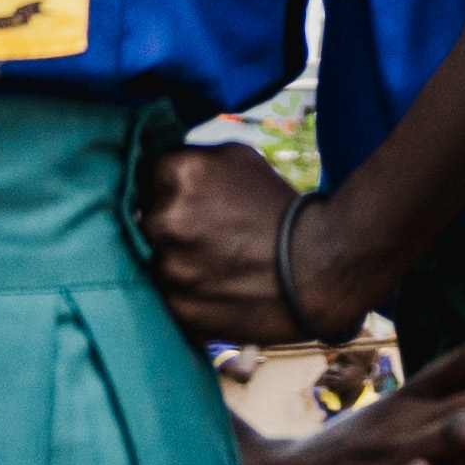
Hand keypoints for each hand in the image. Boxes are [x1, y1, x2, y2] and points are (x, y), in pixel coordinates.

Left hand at [134, 138, 375, 342]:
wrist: (319, 267)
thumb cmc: (281, 210)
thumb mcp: (241, 159)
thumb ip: (195, 159)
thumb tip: (164, 167)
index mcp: (180, 173)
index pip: (147, 175)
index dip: (168, 188)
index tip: (189, 200)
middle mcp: (165, 218)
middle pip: (146, 219)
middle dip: (170, 225)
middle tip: (206, 234)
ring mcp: (169, 266)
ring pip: (156, 260)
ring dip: (177, 261)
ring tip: (216, 263)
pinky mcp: (177, 305)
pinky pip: (169, 295)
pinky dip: (187, 293)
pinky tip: (216, 287)